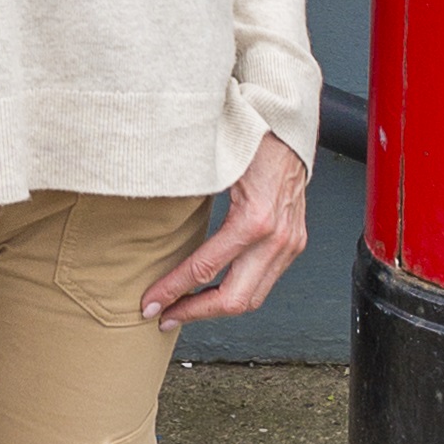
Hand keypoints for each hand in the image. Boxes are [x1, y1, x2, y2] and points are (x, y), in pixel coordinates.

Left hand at [143, 131, 309, 328]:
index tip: (149, 302)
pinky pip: (265, 282)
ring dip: (216, 308)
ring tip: (184, 309)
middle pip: (234, 299)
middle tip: (163, 316)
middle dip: (194, 312)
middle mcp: (277, 238)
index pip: (206, 268)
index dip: (173, 289)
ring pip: (253, 298)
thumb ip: (188, 198)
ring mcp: (290, 243)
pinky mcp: (293, 243)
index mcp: (255, 219)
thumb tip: (149, 229)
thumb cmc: (252, 137)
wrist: (289, 128)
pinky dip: (237, 292)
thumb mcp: (214, 166)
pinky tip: (214, 290)